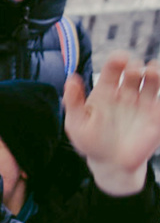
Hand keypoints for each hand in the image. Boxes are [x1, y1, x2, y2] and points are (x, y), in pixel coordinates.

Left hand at [65, 53, 159, 196]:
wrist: (111, 165)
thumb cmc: (91, 143)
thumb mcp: (77, 124)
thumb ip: (73, 102)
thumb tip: (71, 78)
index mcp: (107, 91)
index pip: (113, 69)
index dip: (117, 60)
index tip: (120, 58)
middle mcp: (127, 92)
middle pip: (135, 71)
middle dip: (135, 67)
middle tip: (133, 71)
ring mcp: (143, 102)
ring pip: (153, 80)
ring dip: (154, 72)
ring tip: (150, 72)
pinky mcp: (157, 114)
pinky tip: (158, 97)